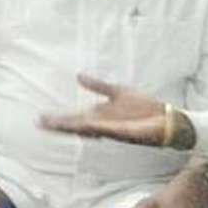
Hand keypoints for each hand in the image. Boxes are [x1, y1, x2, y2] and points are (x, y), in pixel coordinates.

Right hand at [38, 74, 169, 147]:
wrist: (167, 119)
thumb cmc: (145, 108)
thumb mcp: (118, 91)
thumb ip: (98, 86)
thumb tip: (78, 76)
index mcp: (99, 115)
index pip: (74, 118)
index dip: (58, 119)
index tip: (40, 118)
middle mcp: (102, 124)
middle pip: (76, 125)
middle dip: (59, 124)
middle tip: (40, 122)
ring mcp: (112, 129)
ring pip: (87, 129)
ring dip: (71, 128)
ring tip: (55, 125)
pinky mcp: (124, 131)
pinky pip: (107, 129)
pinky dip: (96, 128)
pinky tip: (84, 124)